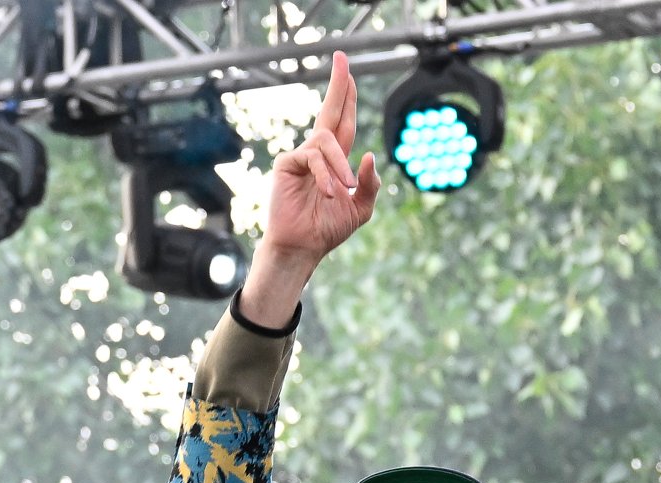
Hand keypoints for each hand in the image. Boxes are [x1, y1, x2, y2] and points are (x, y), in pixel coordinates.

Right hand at [238, 53, 380, 321]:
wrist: (304, 247)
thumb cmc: (328, 229)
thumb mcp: (361, 209)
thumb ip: (370, 185)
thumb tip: (372, 156)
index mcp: (336, 160)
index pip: (344, 121)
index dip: (347, 96)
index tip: (347, 70)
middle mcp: (318, 153)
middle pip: (331, 112)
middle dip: (339, 86)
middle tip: (341, 57)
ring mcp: (302, 157)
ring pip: (327, 142)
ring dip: (339, 165)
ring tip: (343, 189)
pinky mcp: (288, 164)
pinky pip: (312, 158)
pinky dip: (325, 176)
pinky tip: (327, 193)